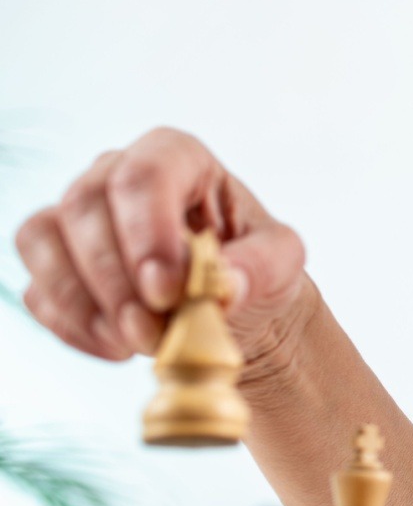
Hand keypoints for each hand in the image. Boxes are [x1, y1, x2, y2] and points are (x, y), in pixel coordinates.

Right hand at [13, 128, 310, 366]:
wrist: (231, 304)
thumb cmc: (255, 266)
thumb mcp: (283, 261)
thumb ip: (260, 266)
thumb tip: (224, 285)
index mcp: (178, 157)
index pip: (145, 173)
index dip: (147, 230)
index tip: (167, 290)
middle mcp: (115, 172)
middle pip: (84, 204)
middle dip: (115, 276)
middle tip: (152, 328)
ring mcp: (77, 215)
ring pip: (42, 239)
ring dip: (83, 302)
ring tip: (135, 343)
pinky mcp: (54, 262)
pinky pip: (36, 289)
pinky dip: (71, 325)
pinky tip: (118, 349)